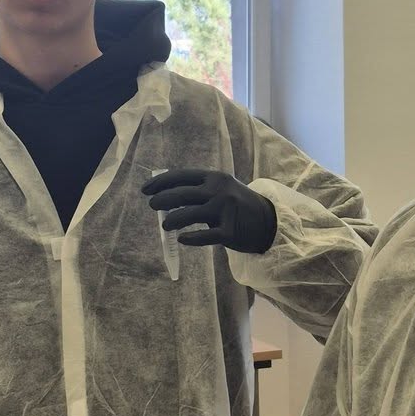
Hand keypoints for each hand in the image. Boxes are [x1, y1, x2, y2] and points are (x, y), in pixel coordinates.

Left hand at [143, 170, 277, 254]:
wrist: (268, 221)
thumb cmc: (238, 204)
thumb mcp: (222, 188)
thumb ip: (199, 189)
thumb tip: (166, 194)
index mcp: (215, 177)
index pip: (182, 176)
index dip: (161, 182)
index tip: (146, 189)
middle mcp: (219, 191)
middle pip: (182, 194)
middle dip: (162, 199)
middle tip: (152, 205)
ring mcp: (225, 211)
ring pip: (189, 214)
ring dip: (172, 220)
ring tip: (165, 226)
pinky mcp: (229, 232)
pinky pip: (204, 236)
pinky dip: (190, 238)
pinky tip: (182, 239)